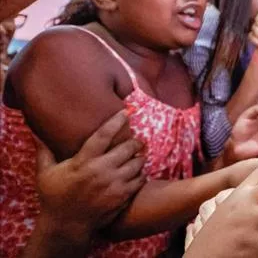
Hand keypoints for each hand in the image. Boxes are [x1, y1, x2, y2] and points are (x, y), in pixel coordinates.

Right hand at [35, 110, 145, 234]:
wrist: (66, 226)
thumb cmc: (54, 197)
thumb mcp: (46, 173)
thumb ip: (44, 152)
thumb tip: (36, 133)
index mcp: (83, 162)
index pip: (103, 135)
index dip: (116, 121)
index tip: (125, 112)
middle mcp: (102, 171)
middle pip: (128, 147)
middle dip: (135, 141)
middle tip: (136, 140)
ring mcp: (114, 185)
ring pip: (138, 163)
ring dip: (139, 157)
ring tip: (137, 156)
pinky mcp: (123, 197)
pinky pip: (140, 180)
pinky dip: (141, 174)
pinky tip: (137, 173)